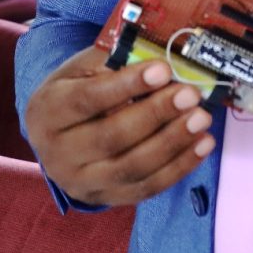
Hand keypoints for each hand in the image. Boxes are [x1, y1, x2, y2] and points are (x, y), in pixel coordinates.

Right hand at [24, 45, 215, 207]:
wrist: (57, 133)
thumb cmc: (77, 89)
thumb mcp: (84, 68)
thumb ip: (116, 60)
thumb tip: (162, 54)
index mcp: (48, 112)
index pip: (88, 99)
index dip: (128, 85)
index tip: (163, 69)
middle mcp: (59, 153)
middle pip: (112, 138)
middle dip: (157, 114)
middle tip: (191, 94)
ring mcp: (82, 182)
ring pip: (132, 168)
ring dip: (173, 142)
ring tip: (202, 118)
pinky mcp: (106, 198)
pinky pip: (146, 188)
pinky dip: (179, 167)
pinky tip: (203, 144)